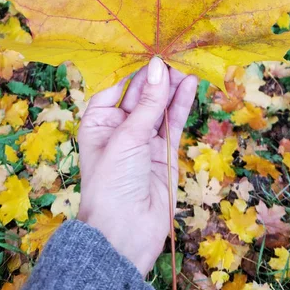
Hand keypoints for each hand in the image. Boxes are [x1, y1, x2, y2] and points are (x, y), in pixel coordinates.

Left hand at [77, 57, 197, 276]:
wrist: (124, 233)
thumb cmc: (111, 183)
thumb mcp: (127, 137)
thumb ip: (148, 103)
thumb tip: (159, 67)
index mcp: (99, 122)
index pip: (118, 88)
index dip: (136, 73)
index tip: (153, 56)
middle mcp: (120, 128)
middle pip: (141, 95)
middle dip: (157, 78)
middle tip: (174, 58)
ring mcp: (144, 140)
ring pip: (160, 107)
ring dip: (172, 88)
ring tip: (186, 68)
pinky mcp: (164, 152)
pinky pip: (174, 122)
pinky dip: (182, 104)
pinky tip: (190, 85)